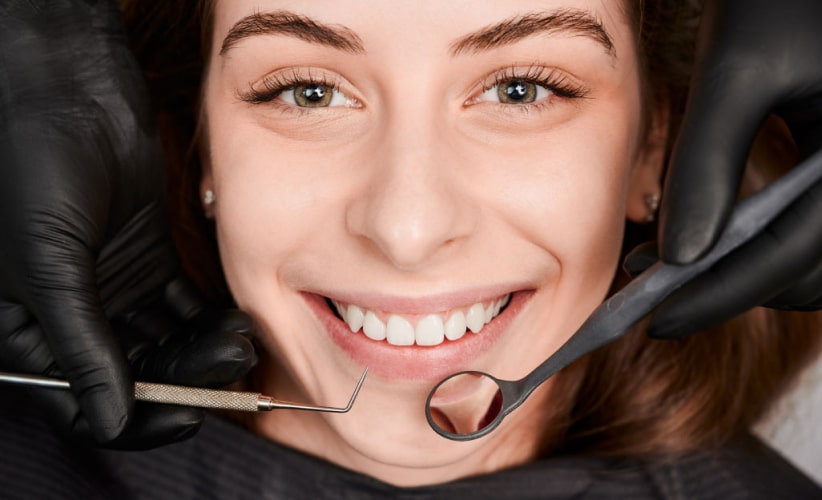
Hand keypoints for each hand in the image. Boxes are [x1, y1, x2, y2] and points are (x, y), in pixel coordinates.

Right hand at [0, 0, 253, 444]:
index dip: (135, 417)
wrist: (62, 89)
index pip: (82, 401)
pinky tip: (238, 320)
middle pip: (134, 376)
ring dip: (204, 349)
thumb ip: (81, 344)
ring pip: (165, 343)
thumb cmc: (31, 167)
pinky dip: (209, 319)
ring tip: (242, 339)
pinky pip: (182, 307)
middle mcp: (69, 318)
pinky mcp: (145, 260)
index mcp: (25, 332)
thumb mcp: (49, 266)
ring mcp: (111, 290)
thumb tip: (110, 419)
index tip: (189, 414)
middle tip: (233, 364)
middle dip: (185, 377)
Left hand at [652, 0, 821, 337]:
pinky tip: (711, 231)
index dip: (718, 295)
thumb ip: (707, 162)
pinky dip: (765, 242)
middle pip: (807, 269)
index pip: (791, 256)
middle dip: (730, 287)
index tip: (657, 321)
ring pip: (814, 259)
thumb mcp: (738, 69)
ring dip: (747, 271)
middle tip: (655, 291)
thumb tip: (677, 256)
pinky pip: (814, 228)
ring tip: (672, 264)